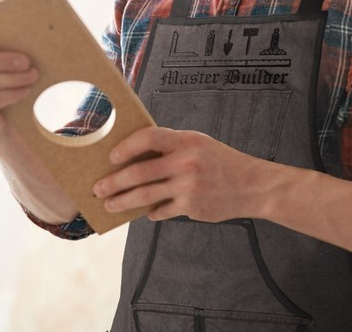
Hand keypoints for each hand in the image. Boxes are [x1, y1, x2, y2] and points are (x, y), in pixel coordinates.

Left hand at [93, 127, 268, 222]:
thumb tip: (135, 155)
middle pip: (139, 173)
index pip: (148, 138)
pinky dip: (151, 212)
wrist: (253, 185)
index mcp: (187, 141)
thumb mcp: (199, 144)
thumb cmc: (222, 161)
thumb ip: (171, 147)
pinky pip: (162, 211)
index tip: (111, 156)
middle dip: (114, 182)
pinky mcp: (191, 207)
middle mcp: (186, 163)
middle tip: (98, 188)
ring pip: (145, 196)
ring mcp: (188, 187)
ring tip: (109, 205)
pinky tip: (146, 213)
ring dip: (122, 202)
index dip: (126, 146)